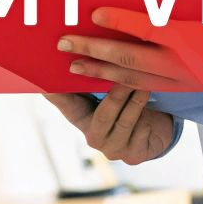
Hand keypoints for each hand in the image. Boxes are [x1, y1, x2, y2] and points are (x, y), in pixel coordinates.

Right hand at [41, 87, 173, 164]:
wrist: (155, 133)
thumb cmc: (129, 105)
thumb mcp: (111, 91)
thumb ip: (96, 76)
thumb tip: (78, 47)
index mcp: (81, 118)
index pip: (64, 102)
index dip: (55, 91)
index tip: (46, 79)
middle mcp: (93, 136)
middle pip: (102, 115)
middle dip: (116, 94)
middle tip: (126, 75)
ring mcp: (113, 149)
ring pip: (125, 123)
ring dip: (136, 102)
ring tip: (145, 85)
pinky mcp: (133, 156)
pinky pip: (141, 134)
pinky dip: (149, 119)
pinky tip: (156, 110)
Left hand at [61, 6, 202, 94]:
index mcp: (193, 38)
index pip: (149, 28)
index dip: (120, 22)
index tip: (95, 13)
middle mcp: (183, 63)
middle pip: (129, 57)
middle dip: (93, 49)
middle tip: (63, 41)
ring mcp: (180, 81)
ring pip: (131, 78)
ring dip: (98, 70)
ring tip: (71, 64)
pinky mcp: (181, 90)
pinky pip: (143, 87)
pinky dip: (117, 82)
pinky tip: (99, 76)